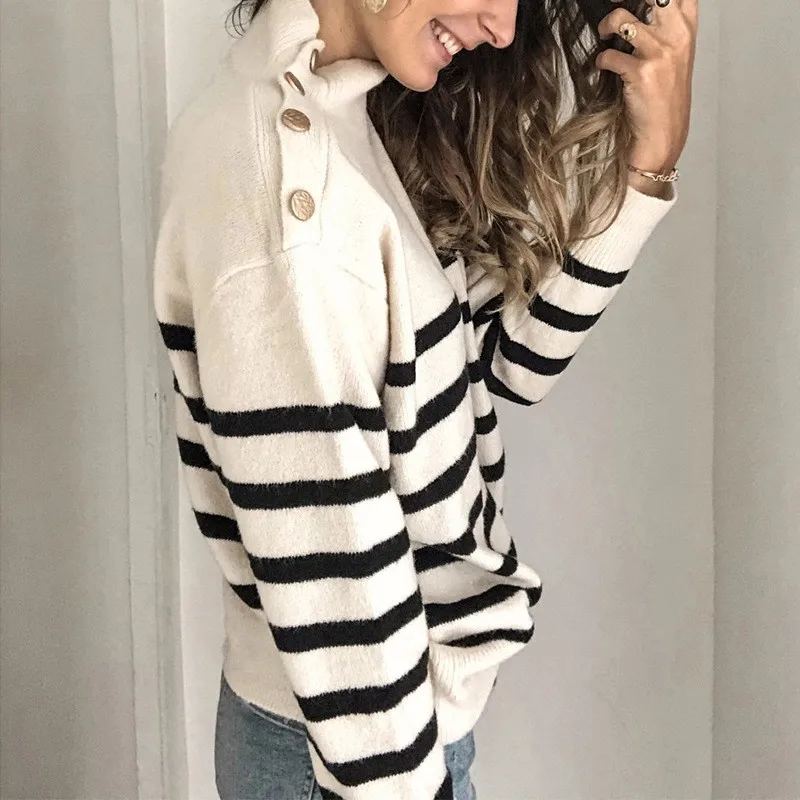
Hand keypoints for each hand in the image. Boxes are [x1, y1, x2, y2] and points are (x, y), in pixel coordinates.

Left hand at [595, 0, 697, 172]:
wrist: (663, 134)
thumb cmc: (666, 96)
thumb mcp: (675, 54)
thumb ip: (664, 26)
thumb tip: (634, 7)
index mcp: (687, 27)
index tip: (635, 0)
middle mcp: (676, 35)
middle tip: (614, 5)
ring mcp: (659, 53)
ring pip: (622, 19)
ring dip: (606, 25)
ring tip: (605, 35)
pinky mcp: (640, 73)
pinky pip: (609, 55)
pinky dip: (601, 60)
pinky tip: (605, 67)